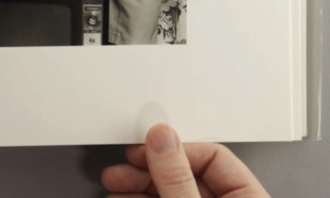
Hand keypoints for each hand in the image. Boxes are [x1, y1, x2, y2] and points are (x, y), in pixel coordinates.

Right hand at [102, 123, 268, 197]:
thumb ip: (177, 177)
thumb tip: (162, 137)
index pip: (215, 156)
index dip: (174, 148)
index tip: (144, 149)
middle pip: (187, 174)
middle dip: (147, 169)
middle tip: (122, 168)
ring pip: (171, 191)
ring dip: (137, 186)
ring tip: (115, 185)